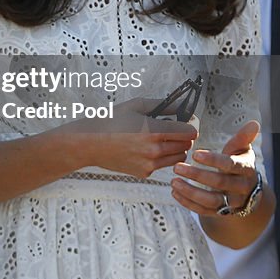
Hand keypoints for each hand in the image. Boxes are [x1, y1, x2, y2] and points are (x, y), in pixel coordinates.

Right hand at [68, 96, 197, 178]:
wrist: (88, 143)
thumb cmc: (110, 121)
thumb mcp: (135, 106)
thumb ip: (162, 105)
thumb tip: (181, 106)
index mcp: (154, 131)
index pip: (190, 132)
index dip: (191, 124)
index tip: (186, 121)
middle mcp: (155, 150)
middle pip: (186, 145)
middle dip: (183, 136)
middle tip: (172, 129)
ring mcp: (150, 164)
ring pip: (178, 157)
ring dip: (175, 148)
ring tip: (159, 139)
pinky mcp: (144, 173)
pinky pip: (162, 166)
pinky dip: (160, 158)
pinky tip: (144, 149)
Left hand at [171, 119, 260, 215]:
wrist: (247, 190)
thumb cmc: (239, 163)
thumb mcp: (242, 150)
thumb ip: (243, 138)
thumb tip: (254, 123)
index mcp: (245, 169)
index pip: (229, 165)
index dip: (213, 160)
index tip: (195, 154)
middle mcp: (240, 188)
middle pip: (219, 183)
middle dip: (196, 175)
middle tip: (177, 167)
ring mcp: (231, 202)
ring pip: (211, 200)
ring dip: (190, 192)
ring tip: (173, 181)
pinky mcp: (221, 212)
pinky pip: (204, 211)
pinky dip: (188, 203)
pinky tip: (175, 192)